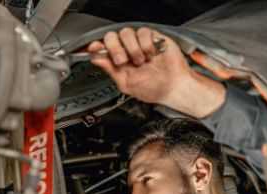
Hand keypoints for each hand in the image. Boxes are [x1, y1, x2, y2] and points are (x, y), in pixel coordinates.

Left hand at [88, 27, 225, 117]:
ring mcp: (139, 43)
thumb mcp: (126, 83)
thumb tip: (96, 59)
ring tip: (141, 61)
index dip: (96, 46)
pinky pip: (142, 32)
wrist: (173, 88)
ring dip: (133, 49)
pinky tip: (150, 55)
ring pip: (126, 32)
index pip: (102, 48)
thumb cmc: (153, 89)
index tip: (93, 48)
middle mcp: (127, 50)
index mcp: (118, 61)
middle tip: (122, 60)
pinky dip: (145, 45)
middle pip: (111, 36)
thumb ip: (110, 70)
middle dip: (114, 48)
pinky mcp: (153, 37)